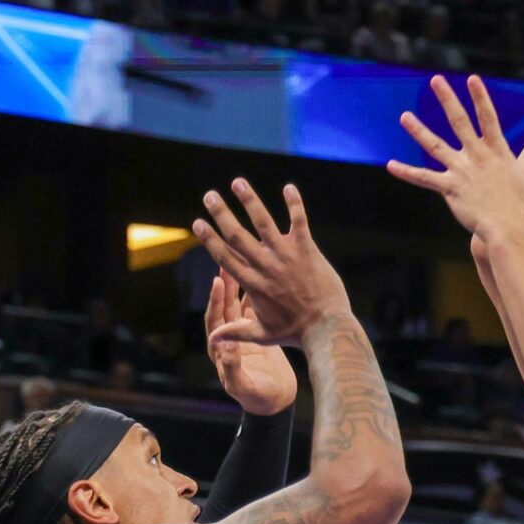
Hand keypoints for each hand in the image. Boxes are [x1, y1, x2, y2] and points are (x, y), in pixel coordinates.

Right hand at [192, 180, 349, 346]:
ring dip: (250, 200)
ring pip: (263, 222)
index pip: (225, 256)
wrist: (326, 328)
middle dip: (221, 214)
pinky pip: (299, 222)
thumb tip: (213, 341)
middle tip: (209, 195)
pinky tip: (288, 187)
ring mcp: (286, 256)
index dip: (209, 239)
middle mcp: (265, 266)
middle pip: (237, 235)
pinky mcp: (307, 250)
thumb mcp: (262, 335)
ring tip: (238, 182)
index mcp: (252, 283)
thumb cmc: (295, 332)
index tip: (197, 223)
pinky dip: (294, 204)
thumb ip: (236, 332)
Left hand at [206, 268, 296, 412]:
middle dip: (225, 284)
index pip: (215, 320)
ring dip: (239, 284)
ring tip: (242, 262)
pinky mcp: (258, 332)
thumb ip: (232, 368)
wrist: (275, 401)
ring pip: (238, 304)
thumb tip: (226, 346)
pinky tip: (261, 277)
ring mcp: (243, 334)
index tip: (218, 282)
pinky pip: (254, 308)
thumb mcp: (243, 385)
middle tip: (225, 261)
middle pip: (224, 307)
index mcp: (220, 349)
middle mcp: (229, 338)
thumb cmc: (257, 398)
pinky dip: (256, 293)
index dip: (216, 301)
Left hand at [389, 74, 523, 239]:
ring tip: (403, 117)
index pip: (488, 117)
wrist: (508, 228)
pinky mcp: (448, 188)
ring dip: (418, 130)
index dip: (480, 97)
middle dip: (447, 99)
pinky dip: (407, 172)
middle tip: (436, 81)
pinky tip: (390, 165)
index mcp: (496, 151)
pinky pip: (424, 178)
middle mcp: (476, 156)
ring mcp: (460, 171)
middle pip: (458, 121)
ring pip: (435, 145)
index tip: (472, 79)